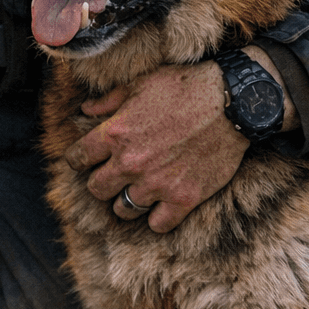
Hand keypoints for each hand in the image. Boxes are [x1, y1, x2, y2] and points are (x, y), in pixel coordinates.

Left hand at [64, 58, 252, 232]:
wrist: (230, 102)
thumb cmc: (184, 86)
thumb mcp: (139, 84)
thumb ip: (108, 101)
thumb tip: (85, 109)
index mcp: (115, 134)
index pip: (78, 158)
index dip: (77, 159)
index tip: (84, 159)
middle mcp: (131, 163)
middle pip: (96, 189)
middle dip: (100, 182)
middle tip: (110, 176)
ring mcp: (157, 184)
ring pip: (124, 210)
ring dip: (125, 201)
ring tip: (135, 191)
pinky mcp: (184, 198)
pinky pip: (159, 224)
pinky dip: (157, 218)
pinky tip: (160, 206)